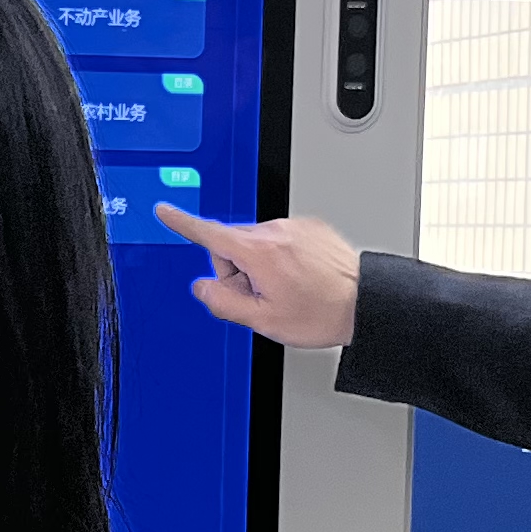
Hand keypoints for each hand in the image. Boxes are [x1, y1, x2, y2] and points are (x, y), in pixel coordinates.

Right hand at [156, 205, 360, 349]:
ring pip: (256, 245)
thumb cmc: (321, 312)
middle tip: (261, 296)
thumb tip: (205, 288)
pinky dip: (281, 258)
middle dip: (237, 271)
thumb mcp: (263, 320)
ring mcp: (294, 227)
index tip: (166, 211)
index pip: (209, 233)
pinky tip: (299, 279)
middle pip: (232, 245)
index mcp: (259, 252)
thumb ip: (224, 302)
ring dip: (260, 266)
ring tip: (287, 290)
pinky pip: (280, 240)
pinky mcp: (309, 228)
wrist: (365, 302)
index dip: (182, 223)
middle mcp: (275, 232)